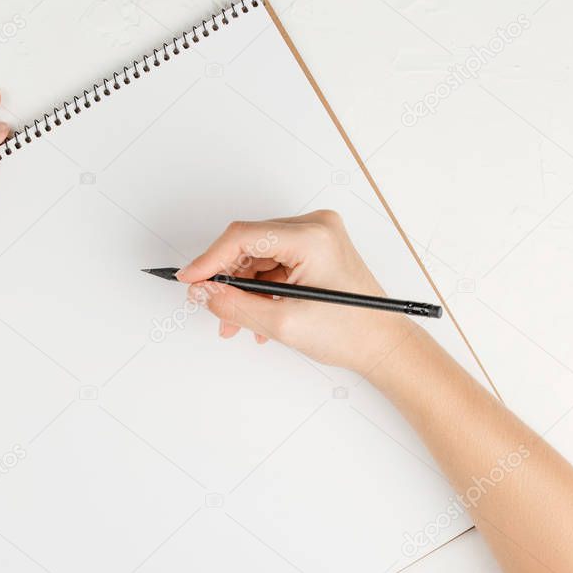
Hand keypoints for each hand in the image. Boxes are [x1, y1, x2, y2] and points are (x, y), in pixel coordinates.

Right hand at [177, 210, 416, 373]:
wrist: (383, 345)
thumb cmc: (350, 333)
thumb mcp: (282, 323)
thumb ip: (235, 305)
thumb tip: (202, 292)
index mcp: (312, 237)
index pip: (243, 236)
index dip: (210, 259)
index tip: (189, 279)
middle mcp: (316, 227)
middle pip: (249, 243)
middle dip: (227, 278)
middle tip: (211, 307)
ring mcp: (317, 236)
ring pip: (258, 255)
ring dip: (243, 288)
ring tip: (237, 323)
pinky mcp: (316, 249)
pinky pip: (273, 262)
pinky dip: (260, 288)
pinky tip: (257, 315)